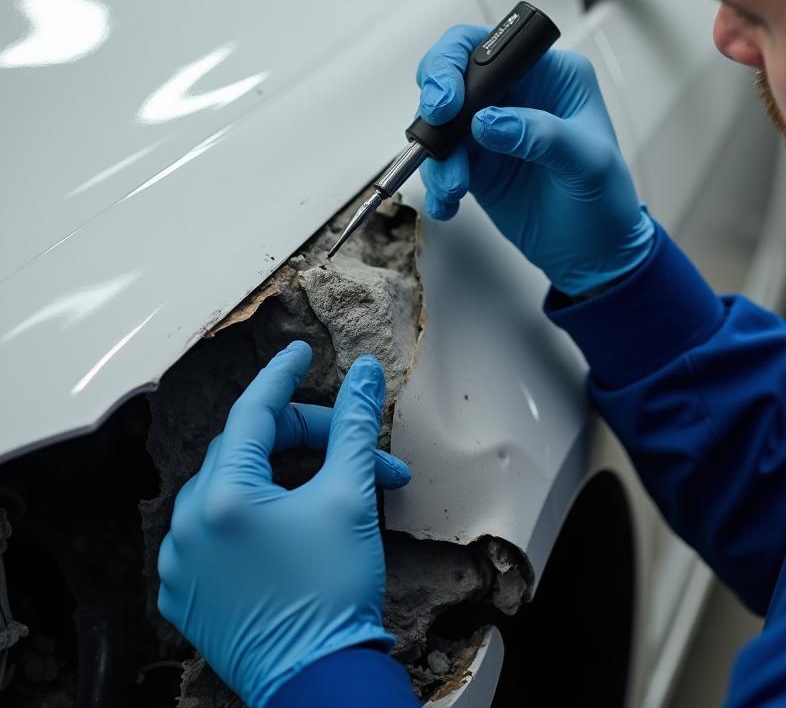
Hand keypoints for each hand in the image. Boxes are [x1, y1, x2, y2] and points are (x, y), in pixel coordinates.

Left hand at [157, 342, 410, 707]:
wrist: (320, 682)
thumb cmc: (334, 595)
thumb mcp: (350, 497)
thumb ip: (353, 426)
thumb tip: (363, 374)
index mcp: (222, 498)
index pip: (252, 412)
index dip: (281, 376)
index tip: (298, 351)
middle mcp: (187, 527)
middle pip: (246, 450)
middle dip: (304, 439)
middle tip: (352, 447)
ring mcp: (181, 564)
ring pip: (229, 488)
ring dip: (280, 476)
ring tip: (329, 489)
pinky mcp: (185, 593)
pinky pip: (213, 529)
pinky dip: (251, 513)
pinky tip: (289, 522)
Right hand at [416, 25, 654, 295]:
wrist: (595, 254)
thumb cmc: (606, 201)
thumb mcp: (589, 164)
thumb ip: (542, 136)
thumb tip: (489, 122)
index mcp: (550, 74)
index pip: (492, 46)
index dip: (457, 62)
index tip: (448, 100)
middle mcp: (517, 93)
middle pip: (452, 74)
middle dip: (434, 104)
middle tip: (435, 136)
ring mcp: (491, 128)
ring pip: (439, 122)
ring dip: (437, 155)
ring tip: (455, 187)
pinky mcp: (475, 162)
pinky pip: (440, 162)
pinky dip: (436, 182)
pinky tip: (450, 202)